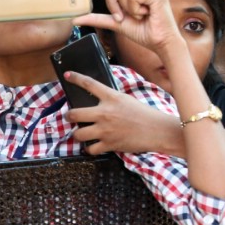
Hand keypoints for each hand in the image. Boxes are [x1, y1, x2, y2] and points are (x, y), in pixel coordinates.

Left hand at [63, 71, 183, 156]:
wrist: (157, 130)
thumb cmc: (145, 114)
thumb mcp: (127, 100)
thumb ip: (111, 100)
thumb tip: (99, 103)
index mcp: (112, 98)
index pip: (89, 84)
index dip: (75, 78)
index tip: (67, 75)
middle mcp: (105, 113)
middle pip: (74, 113)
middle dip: (68, 116)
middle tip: (70, 117)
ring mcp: (105, 130)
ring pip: (78, 133)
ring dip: (78, 134)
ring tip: (81, 133)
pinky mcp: (109, 144)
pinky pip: (90, 149)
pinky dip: (90, 149)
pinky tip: (92, 146)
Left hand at [73, 0, 179, 54]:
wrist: (160, 42)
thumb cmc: (143, 31)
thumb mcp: (116, 22)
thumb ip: (98, 18)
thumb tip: (76, 20)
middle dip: (113, 3)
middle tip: (124, 16)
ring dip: (126, 8)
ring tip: (139, 15)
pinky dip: (134, 10)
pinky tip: (146, 14)